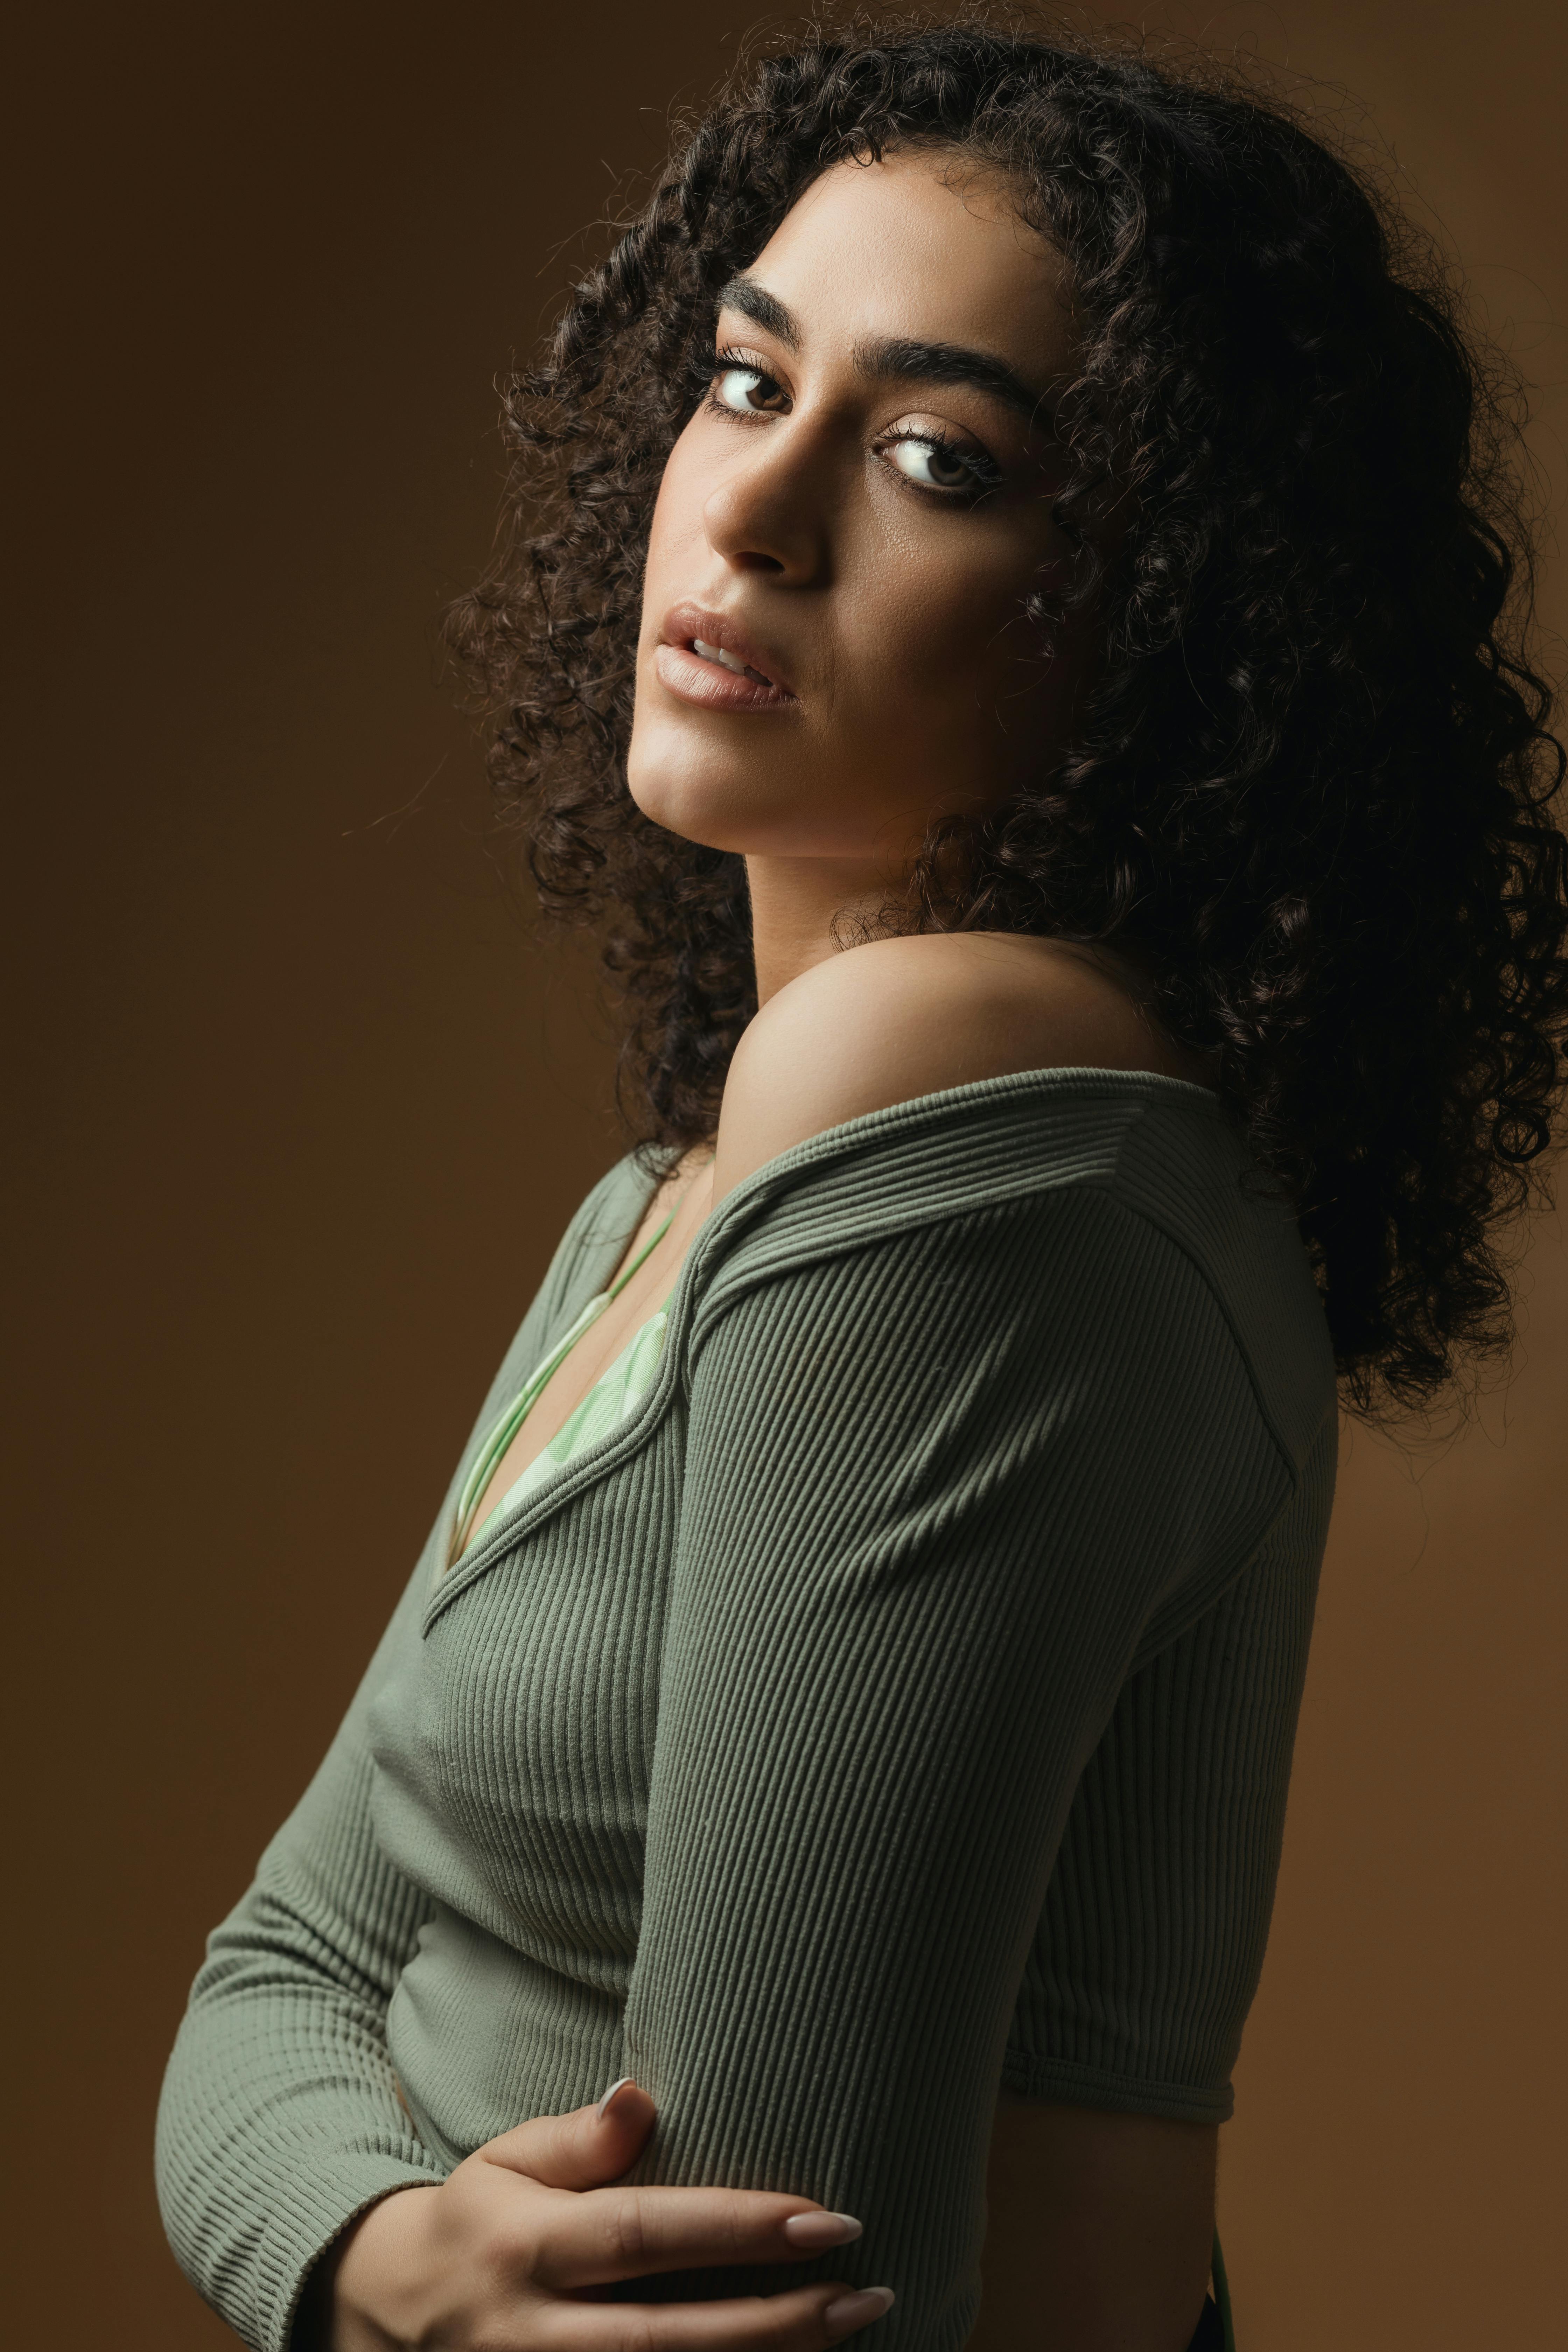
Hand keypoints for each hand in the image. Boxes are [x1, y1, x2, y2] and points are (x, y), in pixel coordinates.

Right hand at [304, 2079, 895, 2350]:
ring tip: (852, 2334)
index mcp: (527, 2245)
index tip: (828, 2217)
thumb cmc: (478, 2221)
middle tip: (867, 2294)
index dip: (736, 2229)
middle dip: (775, 2323)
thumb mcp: (508, 2161)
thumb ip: (579, 2138)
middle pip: (666, 2338)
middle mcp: (532, 2331)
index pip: (644, 2235)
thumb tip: (641, 2092)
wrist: (390, 2313)